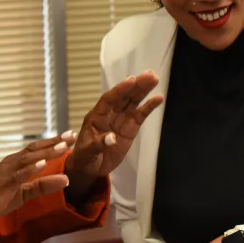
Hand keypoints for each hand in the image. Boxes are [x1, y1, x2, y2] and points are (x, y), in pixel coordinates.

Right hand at [0, 135, 70, 240]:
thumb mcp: (23, 194)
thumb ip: (43, 186)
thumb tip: (67, 179)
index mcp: (15, 164)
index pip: (37, 150)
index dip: (54, 143)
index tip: (71, 137)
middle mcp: (11, 163)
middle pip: (35, 149)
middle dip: (54, 142)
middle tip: (72, 135)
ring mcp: (5, 172)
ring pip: (28, 159)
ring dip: (46, 152)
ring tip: (63, 146)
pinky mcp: (1, 184)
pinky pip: (18, 175)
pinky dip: (30, 168)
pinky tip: (43, 164)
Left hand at [64, 71, 163, 197]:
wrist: (91, 168)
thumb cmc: (84, 158)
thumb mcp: (87, 152)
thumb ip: (98, 144)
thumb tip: (112, 138)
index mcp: (96, 116)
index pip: (109, 99)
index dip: (120, 90)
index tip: (132, 80)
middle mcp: (109, 113)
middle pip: (124, 96)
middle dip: (136, 85)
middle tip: (150, 74)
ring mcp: (121, 119)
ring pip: (133, 102)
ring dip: (143, 90)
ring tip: (155, 78)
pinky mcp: (130, 128)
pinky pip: (140, 115)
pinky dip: (149, 106)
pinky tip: (158, 98)